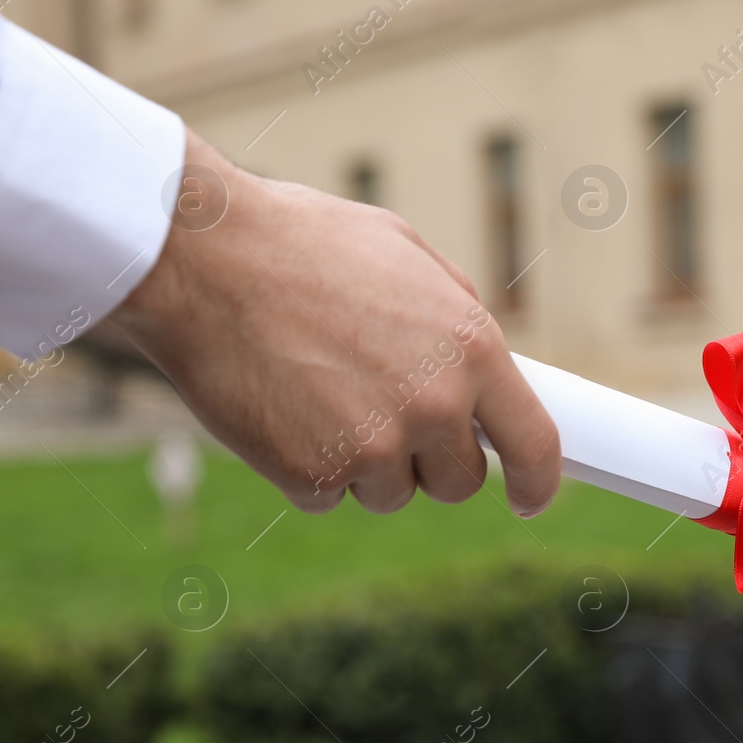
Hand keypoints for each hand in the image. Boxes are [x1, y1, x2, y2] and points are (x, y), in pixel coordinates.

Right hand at [108, 131, 560, 515]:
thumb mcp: (406, 256)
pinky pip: (327, 497)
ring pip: (392, 493)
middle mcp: (435, 404)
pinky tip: (283, 410)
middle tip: (387, 415)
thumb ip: (456, 316)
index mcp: (472, 348)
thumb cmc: (303, 244)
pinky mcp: (312, 474)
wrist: (203, 258)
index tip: (530, 498)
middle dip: (432, 460)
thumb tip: (483, 361)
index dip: (539, 483)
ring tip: (321, 394)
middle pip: (460, 482)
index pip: (534, 444)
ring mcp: (374, 446)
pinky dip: (307, 468)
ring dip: (365, 462)